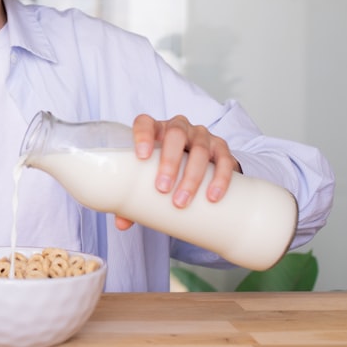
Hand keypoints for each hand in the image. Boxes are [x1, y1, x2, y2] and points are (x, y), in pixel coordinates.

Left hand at [115, 114, 240, 230]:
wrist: (195, 167)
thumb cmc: (162, 170)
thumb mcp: (148, 179)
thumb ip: (133, 198)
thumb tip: (122, 224)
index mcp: (155, 130)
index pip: (145, 123)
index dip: (143, 135)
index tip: (141, 156)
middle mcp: (179, 128)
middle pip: (175, 135)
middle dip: (169, 161)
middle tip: (162, 188)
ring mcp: (202, 136)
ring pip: (199, 149)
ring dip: (192, 176)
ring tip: (182, 201)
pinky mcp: (221, 149)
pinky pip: (224, 159)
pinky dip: (220, 178)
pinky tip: (213, 195)